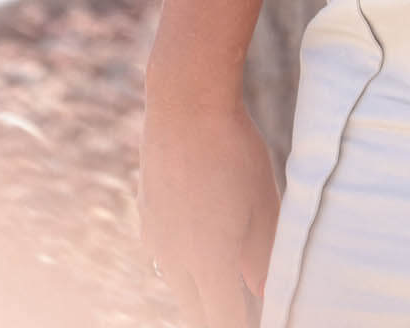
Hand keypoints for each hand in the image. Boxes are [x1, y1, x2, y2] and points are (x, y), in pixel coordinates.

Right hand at [140, 89, 279, 325]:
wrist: (184, 104)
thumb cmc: (234, 150)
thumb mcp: (263, 202)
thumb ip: (263, 254)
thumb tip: (262, 292)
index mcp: (209, 262)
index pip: (224, 321)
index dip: (242, 326)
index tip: (259, 322)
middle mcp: (175, 260)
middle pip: (197, 312)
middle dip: (218, 317)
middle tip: (242, 309)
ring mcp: (155, 240)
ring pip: (179, 285)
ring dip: (201, 292)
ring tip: (227, 283)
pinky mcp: (147, 218)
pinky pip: (165, 256)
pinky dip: (186, 263)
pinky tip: (202, 243)